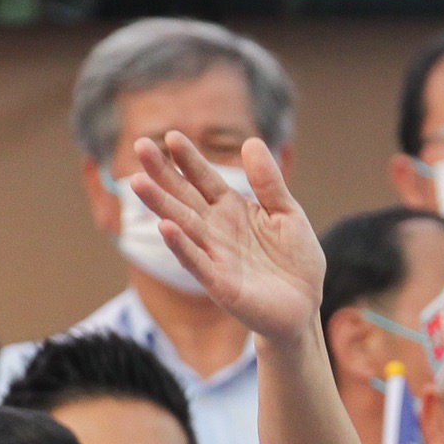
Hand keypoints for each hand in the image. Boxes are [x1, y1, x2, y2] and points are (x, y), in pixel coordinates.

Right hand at [130, 134, 326, 340]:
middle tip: (140, 146)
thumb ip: (269, 182)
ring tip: (138, 183)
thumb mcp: (288, 213)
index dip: (189, 159)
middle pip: (185, 197)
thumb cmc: (295, 261)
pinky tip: (166, 228)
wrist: (305, 307)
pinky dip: (182, 246)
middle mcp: (217, 230)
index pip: (205, 179)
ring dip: (161, 205)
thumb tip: (252, 142)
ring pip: (183, 226)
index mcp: (232, 209)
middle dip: (162, 174)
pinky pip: (197, 262)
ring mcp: (216, 256)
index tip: (172, 136)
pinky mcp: (220, 285)